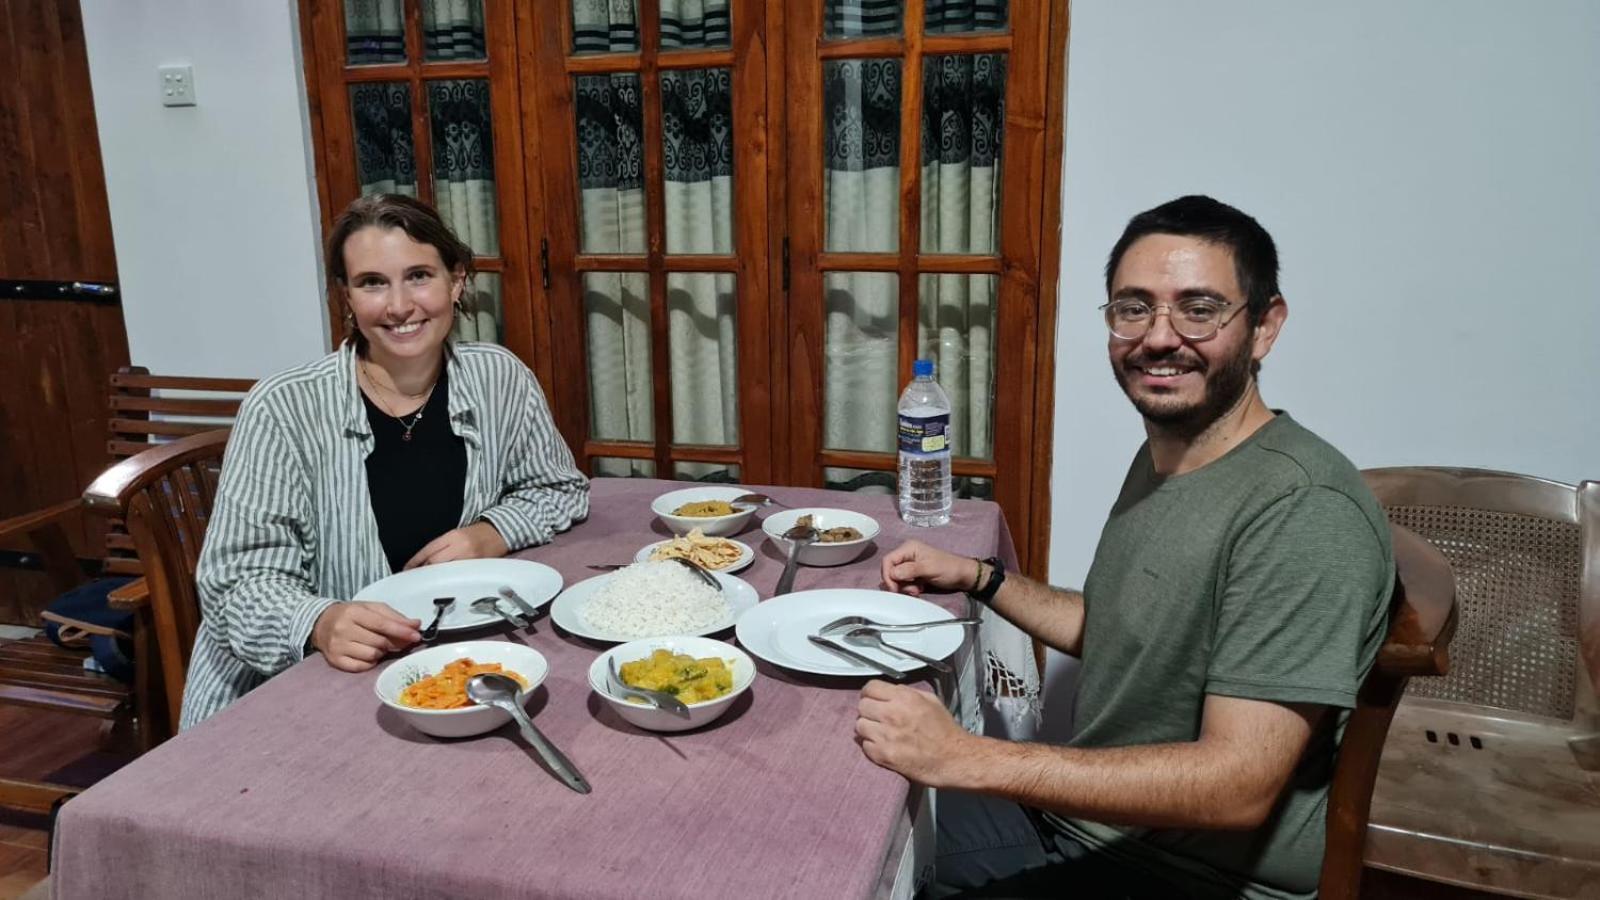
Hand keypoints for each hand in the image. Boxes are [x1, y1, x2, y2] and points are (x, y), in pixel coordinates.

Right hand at [311, 602, 421, 671]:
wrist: (321, 623)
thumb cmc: (351, 615)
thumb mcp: (372, 609)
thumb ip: (394, 617)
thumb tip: (416, 625)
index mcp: (354, 612)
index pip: (382, 624)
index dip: (401, 631)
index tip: (416, 636)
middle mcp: (343, 629)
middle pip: (379, 642)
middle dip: (393, 643)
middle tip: (397, 641)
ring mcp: (337, 646)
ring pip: (372, 655)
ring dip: (381, 652)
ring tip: (377, 644)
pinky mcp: (335, 660)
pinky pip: (361, 667)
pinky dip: (370, 662)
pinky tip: (367, 653)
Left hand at [403, 521, 508, 569]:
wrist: (499, 533)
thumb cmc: (477, 534)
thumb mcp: (457, 534)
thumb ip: (442, 546)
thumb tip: (425, 561)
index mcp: (453, 536)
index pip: (429, 549)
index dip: (416, 560)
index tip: (408, 568)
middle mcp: (460, 546)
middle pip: (435, 562)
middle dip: (424, 569)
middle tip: (417, 575)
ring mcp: (469, 558)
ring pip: (445, 571)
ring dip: (435, 576)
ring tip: (430, 579)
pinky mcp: (476, 567)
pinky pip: (458, 575)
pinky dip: (449, 579)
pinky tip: (445, 581)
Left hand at [855, 679, 971, 786]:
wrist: (953, 759)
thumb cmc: (945, 732)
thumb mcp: (930, 700)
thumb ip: (907, 693)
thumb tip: (891, 691)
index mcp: (904, 699)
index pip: (870, 688)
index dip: (870, 693)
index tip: (871, 697)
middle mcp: (892, 715)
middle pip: (862, 706)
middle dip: (869, 710)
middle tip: (877, 716)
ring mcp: (886, 736)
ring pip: (859, 726)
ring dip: (868, 728)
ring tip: (880, 731)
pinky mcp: (884, 755)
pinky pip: (864, 746)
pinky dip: (871, 746)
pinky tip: (883, 745)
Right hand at [880, 539, 979, 595]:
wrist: (962, 576)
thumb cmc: (948, 569)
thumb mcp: (929, 569)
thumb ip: (910, 570)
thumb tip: (892, 574)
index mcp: (909, 548)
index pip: (888, 560)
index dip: (888, 575)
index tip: (894, 589)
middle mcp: (907, 554)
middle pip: (890, 570)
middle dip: (898, 583)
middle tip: (912, 590)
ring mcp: (910, 564)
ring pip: (896, 578)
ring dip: (904, 587)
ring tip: (918, 590)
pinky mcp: (913, 573)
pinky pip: (903, 582)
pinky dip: (909, 588)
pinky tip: (919, 589)